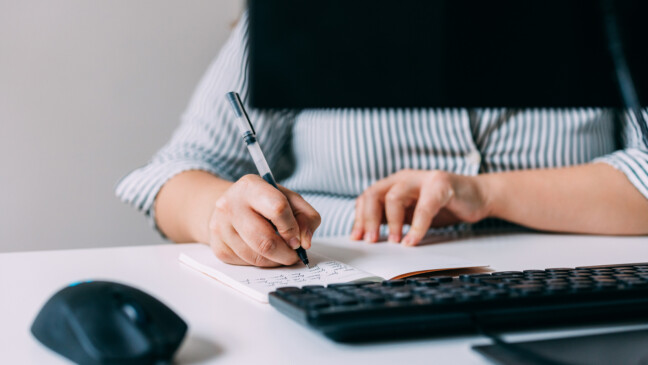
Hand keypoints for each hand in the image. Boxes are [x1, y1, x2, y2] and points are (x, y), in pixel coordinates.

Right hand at [208, 175, 320, 266]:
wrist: (230, 206)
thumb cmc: (264, 202)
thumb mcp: (290, 199)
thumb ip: (306, 217)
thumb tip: (305, 241)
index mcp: (250, 186)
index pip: (278, 209)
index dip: (292, 228)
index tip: (298, 238)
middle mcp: (230, 205)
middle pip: (265, 241)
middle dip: (286, 253)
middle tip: (294, 254)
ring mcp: (220, 227)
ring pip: (256, 257)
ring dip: (275, 260)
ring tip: (281, 252)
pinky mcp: (218, 247)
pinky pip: (246, 264)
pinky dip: (261, 263)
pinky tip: (263, 252)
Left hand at [351, 169, 490, 245]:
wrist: (478, 196)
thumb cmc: (443, 205)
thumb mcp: (412, 213)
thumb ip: (394, 219)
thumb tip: (370, 238)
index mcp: (393, 183)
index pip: (367, 198)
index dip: (359, 218)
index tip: (356, 239)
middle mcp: (404, 178)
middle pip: (374, 195)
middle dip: (369, 220)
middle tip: (370, 241)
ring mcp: (422, 179)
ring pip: (394, 197)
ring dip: (392, 223)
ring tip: (395, 242)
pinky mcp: (441, 185)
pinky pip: (424, 208)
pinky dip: (417, 227)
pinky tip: (412, 241)